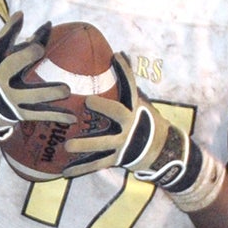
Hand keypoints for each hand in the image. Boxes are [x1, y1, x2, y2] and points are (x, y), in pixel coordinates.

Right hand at [0, 12, 72, 153]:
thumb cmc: (6, 72)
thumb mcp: (10, 57)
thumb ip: (30, 41)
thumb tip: (49, 24)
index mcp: (0, 60)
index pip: (1, 42)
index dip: (9, 28)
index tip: (20, 15)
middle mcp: (3, 78)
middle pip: (10, 66)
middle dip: (23, 56)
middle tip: (39, 48)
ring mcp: (12, 97)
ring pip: (30, 95)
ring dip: (48, 92)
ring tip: (66, 90)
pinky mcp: (21, 113)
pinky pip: (41, 115)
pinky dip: (57, 116)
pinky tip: (73, 118)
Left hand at [63, 53, 224, 211]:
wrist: (164, 151)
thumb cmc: (145, 121)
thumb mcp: (141, 103)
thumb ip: (127, 86)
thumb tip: (120, 55)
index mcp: (135, 108)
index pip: (131, 85)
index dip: (125, 71)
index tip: (116, 56)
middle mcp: (130, 124)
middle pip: (118, 113)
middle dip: (105, 107)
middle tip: (89, 101)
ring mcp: (123, 143)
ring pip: (103, 144)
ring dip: (85, 145)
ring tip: (67, 145)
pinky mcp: (117, 159)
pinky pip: (96, 165)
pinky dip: (80, 169)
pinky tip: (64, 172)